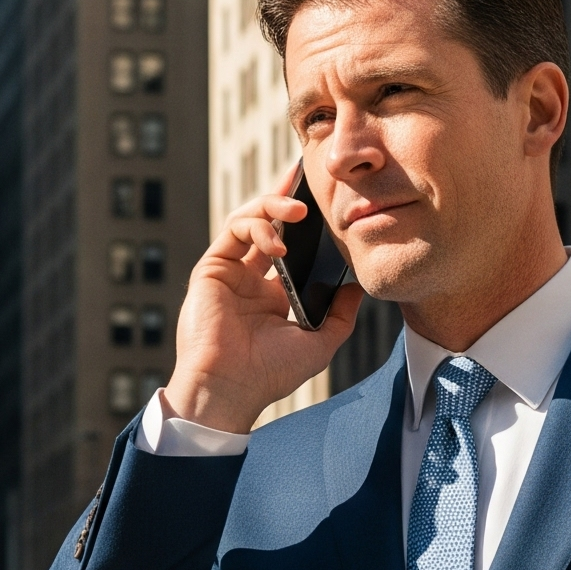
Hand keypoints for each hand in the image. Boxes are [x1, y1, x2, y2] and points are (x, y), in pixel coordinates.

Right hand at [163, 177, 363, 432]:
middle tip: (308, 180)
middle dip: (287, 197)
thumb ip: (341, 314)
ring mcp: (230, 271)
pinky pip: (233, 231)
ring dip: (273, 206)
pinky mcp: (212, 268)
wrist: (231, 388)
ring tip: (299, 211)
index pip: (292, 246)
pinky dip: (257, 227)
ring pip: (249, 219)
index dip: (306, 222)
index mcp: (273, 295)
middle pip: (269, 223)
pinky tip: (278, 244)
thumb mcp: (319, 343)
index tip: (326, 198)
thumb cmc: (270, 374)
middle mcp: (250, 278)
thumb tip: (358, 287)